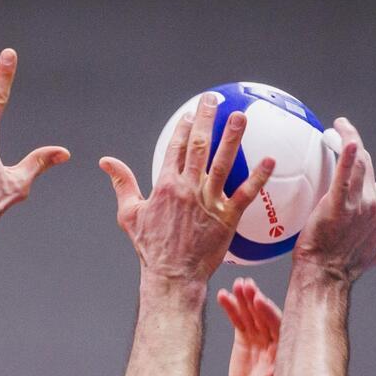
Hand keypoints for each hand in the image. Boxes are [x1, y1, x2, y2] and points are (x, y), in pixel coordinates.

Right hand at [100, 93, 274, 281]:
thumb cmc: (150, 247)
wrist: (172, 275)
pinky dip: (259, 177)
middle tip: (214, 100)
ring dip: (232, 137)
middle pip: (199, 145)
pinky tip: (270, 161)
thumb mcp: (129, 213)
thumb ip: (122, 183)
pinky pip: (246, 194)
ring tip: (240, 116)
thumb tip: (106, 162)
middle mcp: (188, 188)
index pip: (176, 147)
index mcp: (166, 185)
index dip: (184, 128)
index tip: (190, 113)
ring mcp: (209, 202)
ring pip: (222, 162)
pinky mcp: (227, 218)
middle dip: (206, 119)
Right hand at [218, 278, 280, 375]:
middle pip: (266, 316)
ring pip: (252, 315)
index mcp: (288, 352)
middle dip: (256, 301)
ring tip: (236, 285)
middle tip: (247, 286)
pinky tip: (223, 296)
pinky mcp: (245, 341)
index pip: (280, 326)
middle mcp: (276, 342)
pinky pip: (238, 321)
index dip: (269, 313)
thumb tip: (284, 363)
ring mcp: (260, 340)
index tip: (260, 301)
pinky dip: (231, 308)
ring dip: (243, 299)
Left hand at [293, 118, 375, 281]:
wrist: (327, 275)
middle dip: (355, 141)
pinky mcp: (338, 205)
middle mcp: (375, 203)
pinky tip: (346, 138)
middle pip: (366, 165)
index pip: (373, 179)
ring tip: (341, 125)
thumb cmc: (346, 265)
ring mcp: (358, 204)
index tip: (352, 153)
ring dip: (350, 138)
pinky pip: (343, 175)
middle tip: (342, 127)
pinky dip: (347, 155)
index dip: (362, 164)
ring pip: (357, 164)